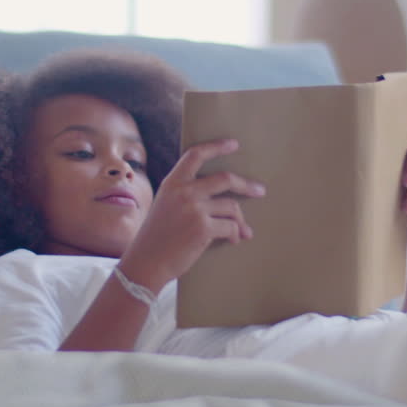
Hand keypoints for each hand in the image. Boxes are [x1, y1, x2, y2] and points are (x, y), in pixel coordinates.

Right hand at [118, 138, 264, 291]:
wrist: (146, 262)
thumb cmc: (157, 237)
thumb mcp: (165, 206)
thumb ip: (185, 194)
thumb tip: (220, 196)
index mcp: (172, 183)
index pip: (196, 155)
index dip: (216, 147)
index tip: (234, 144)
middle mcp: (183, 192)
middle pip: (225, 179)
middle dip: (246, 185)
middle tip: (260, 190)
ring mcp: (194, 209)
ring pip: (231, 207)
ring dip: (240, 221)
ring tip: (242, 231)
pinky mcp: (203, 228)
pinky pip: (230, 227)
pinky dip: (235, 234)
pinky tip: (233, 240)